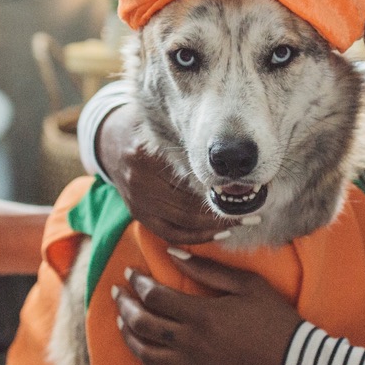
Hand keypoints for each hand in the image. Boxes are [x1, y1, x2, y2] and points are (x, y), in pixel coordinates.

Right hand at [95, 106, 238, 245]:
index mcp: (147, 155)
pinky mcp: (137, 214)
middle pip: (188, 206)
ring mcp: (136, 201)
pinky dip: (196, 236)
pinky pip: (170, 233)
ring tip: (242, 223)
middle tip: (253, 213)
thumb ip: (190, 144)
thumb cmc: (149, 131)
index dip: (221, 188)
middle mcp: (139, 180)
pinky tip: (218, 233)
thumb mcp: (166, 128)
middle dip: (224, 212)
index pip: (191, 179)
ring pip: (182, 223)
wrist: (111, 142)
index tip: (248, 190)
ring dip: (215, 227)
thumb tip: (234, 162)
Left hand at [114, 250, 303, 364]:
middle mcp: (191, 343)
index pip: (155, 296)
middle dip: (125, 306)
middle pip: (142, 324)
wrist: (293, 361)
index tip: (131, 273)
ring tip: (122, 321)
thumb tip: (173, 253)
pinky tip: (143, 353)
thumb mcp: (247, 284)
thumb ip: (208, 269)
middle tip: (118, 293)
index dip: (138, 283)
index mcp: (202, 315)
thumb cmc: (273, 318)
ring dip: (128, 335)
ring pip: (145, 353)